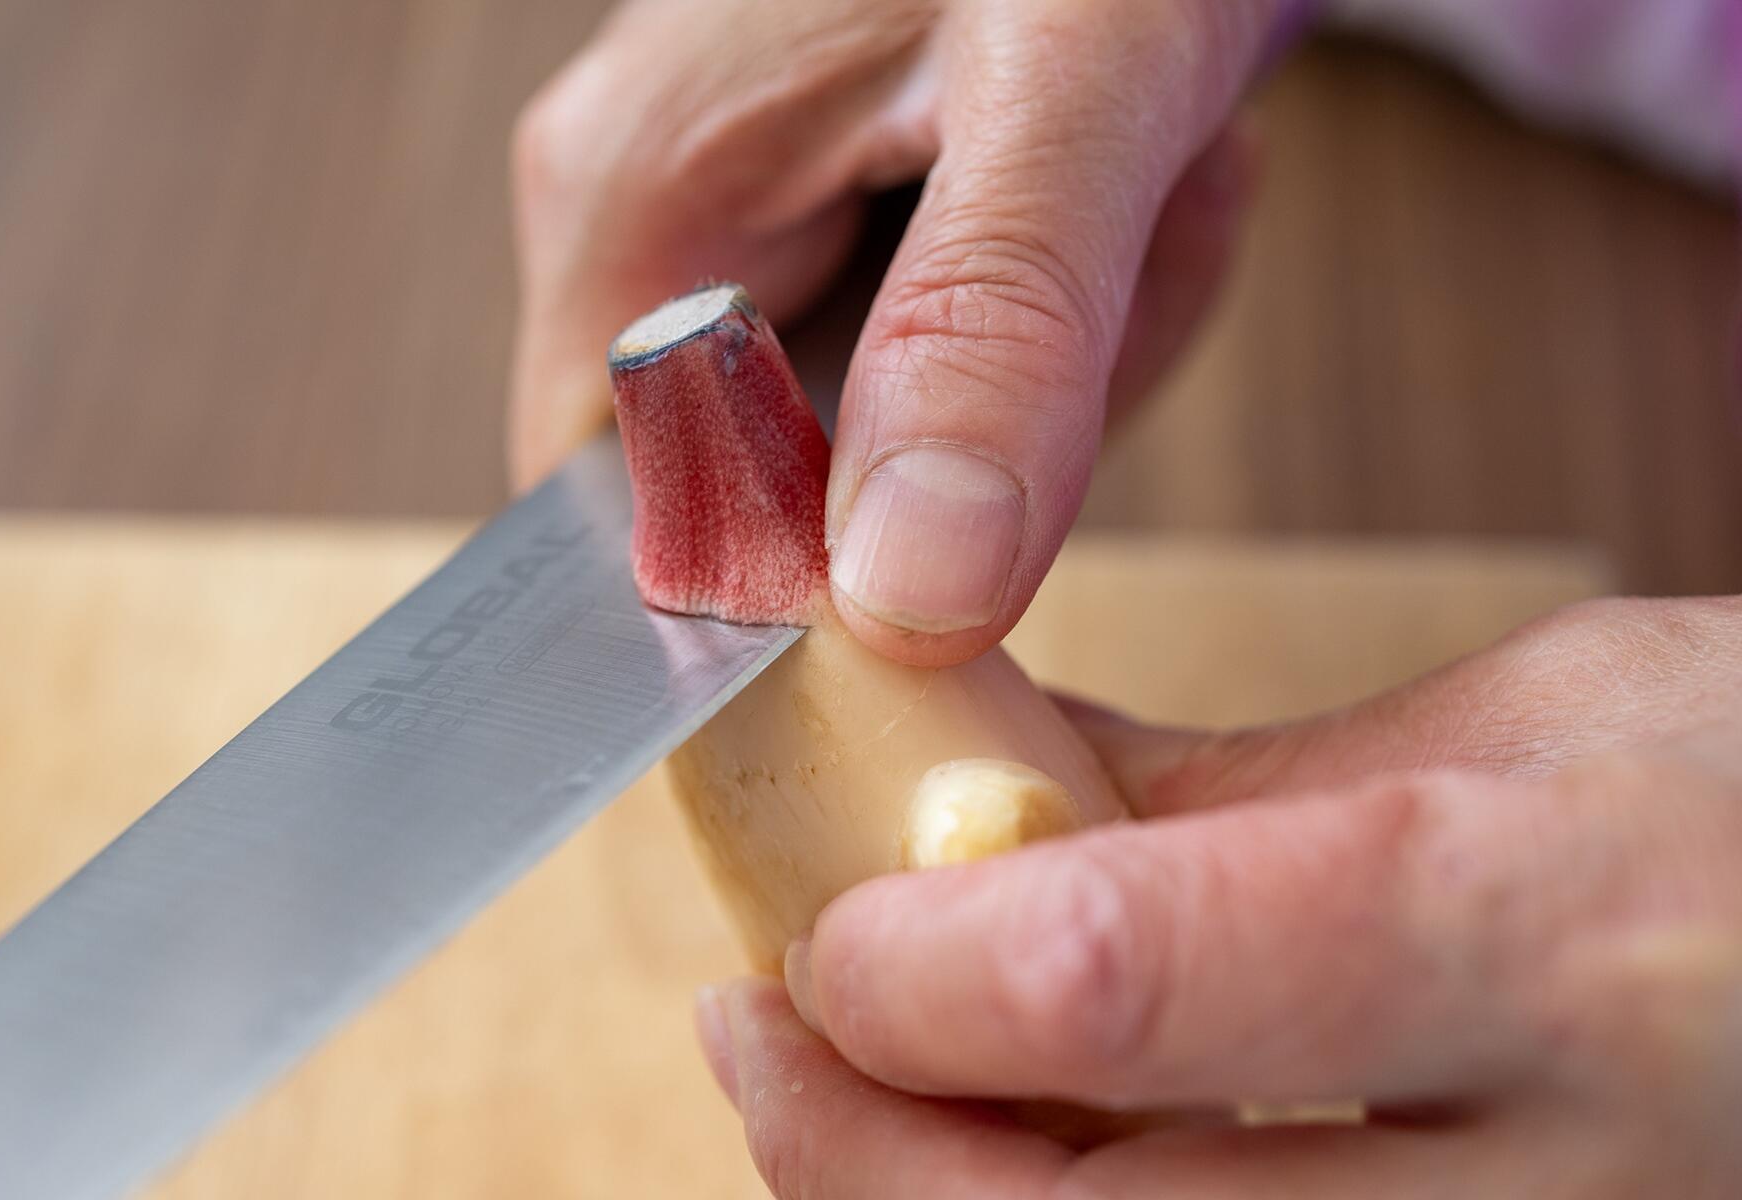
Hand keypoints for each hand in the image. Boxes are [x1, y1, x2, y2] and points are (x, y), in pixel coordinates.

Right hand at [510, 0, 1281, 664]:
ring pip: (865, 424)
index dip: (780, 594)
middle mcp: (644, 202)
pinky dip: (1042, 311)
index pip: (619, 527)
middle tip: (1114, 280)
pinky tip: (1118, 197)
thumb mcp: (1075, 94)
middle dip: (972, 443)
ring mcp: (729, 190)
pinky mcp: (820, 184)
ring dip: (1038, 367)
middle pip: (767, 486)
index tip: (953, 555)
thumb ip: (991, 338)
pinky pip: (918, 342)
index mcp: (637, 201)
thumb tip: (904, 596)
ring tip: (1136, 207)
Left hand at [695, 596, 1741, 1196]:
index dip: (912, 971)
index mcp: (1552, 934)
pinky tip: (1032, 1158)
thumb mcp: (1537, 720)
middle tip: (765, 1034)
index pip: (1124, 981)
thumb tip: (983, 783)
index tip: (818, 927)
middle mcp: (1566, 1190)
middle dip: (858, 1153)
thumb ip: (1242, 790)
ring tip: (859, 1095)